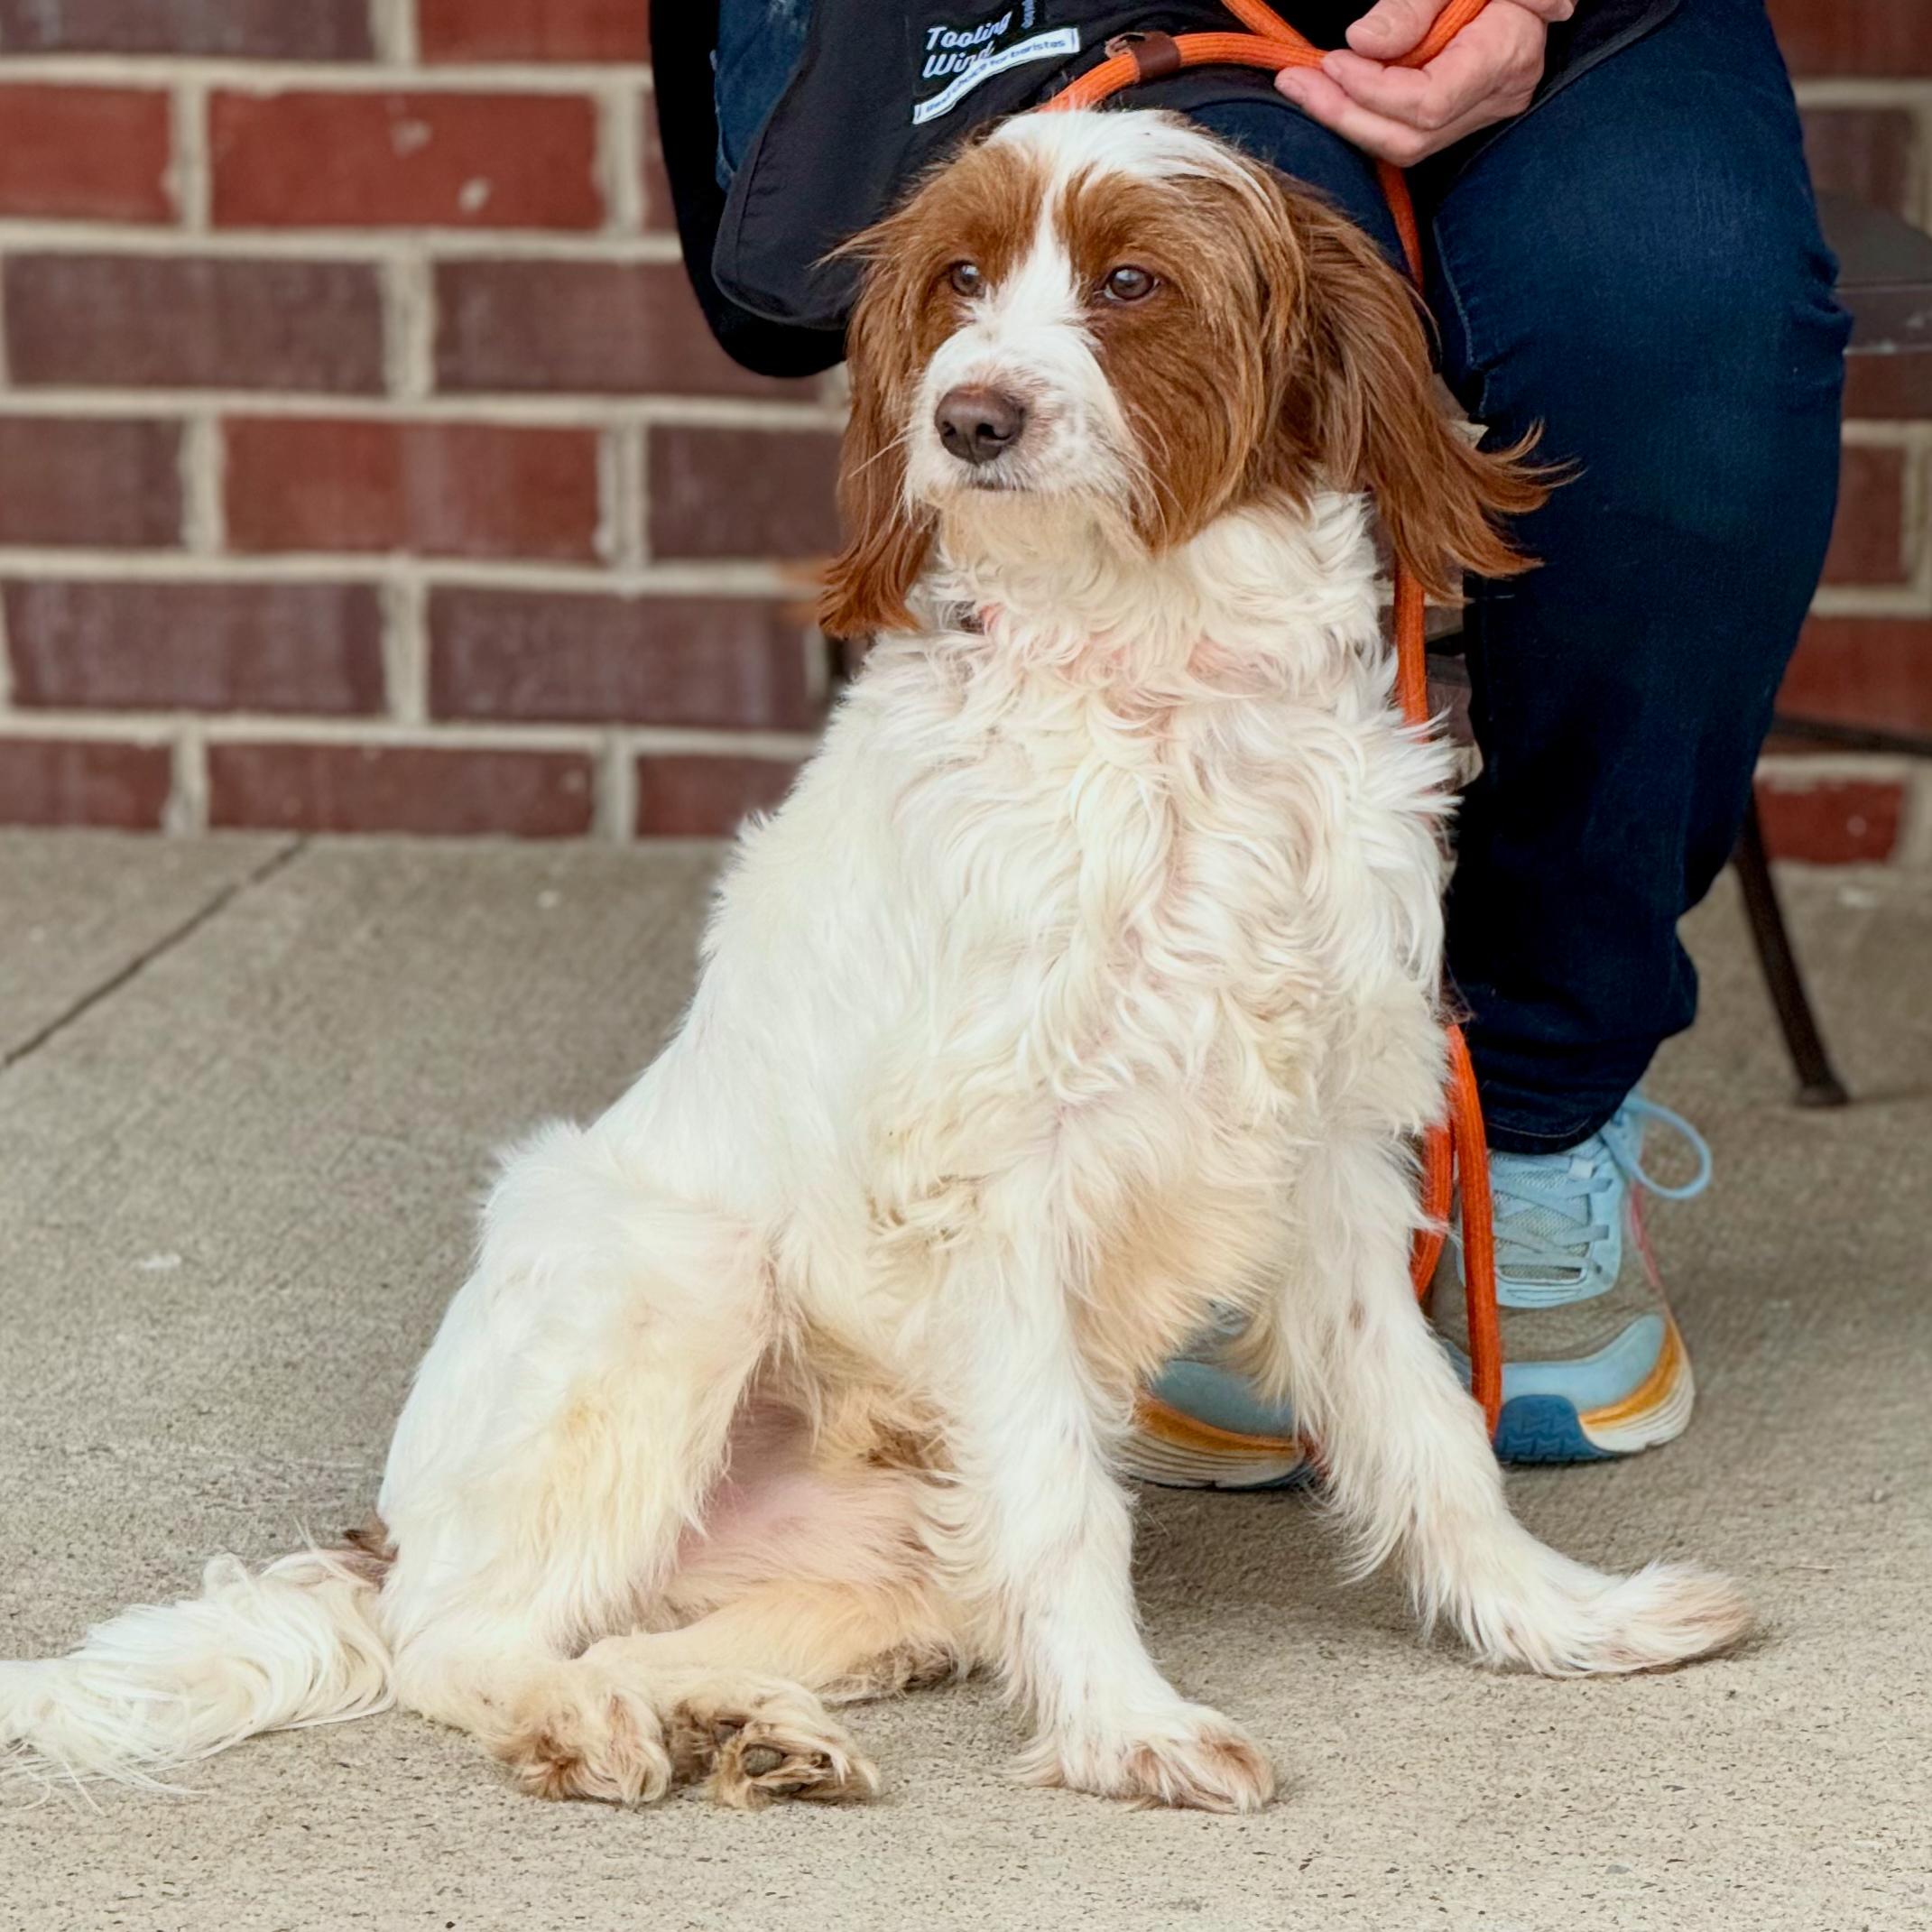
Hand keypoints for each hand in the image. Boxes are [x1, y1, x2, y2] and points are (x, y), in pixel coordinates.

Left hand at [1275, 0, 1575, 166]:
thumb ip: (1411, 5)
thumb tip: (1362, 42)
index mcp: (1506, 54)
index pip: (1429, 102)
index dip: (1374, 90)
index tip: (1332, 61)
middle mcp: (1497, 96)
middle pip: (1412, 137)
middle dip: (1347, 114)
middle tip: (1296, 81)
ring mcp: (1480, 111)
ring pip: (1404, 144)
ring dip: (1347, 118)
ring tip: (1302, 85)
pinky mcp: (1459, 113)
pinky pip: (1403, 132)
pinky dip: (1363, 114)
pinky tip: (1330, 92)